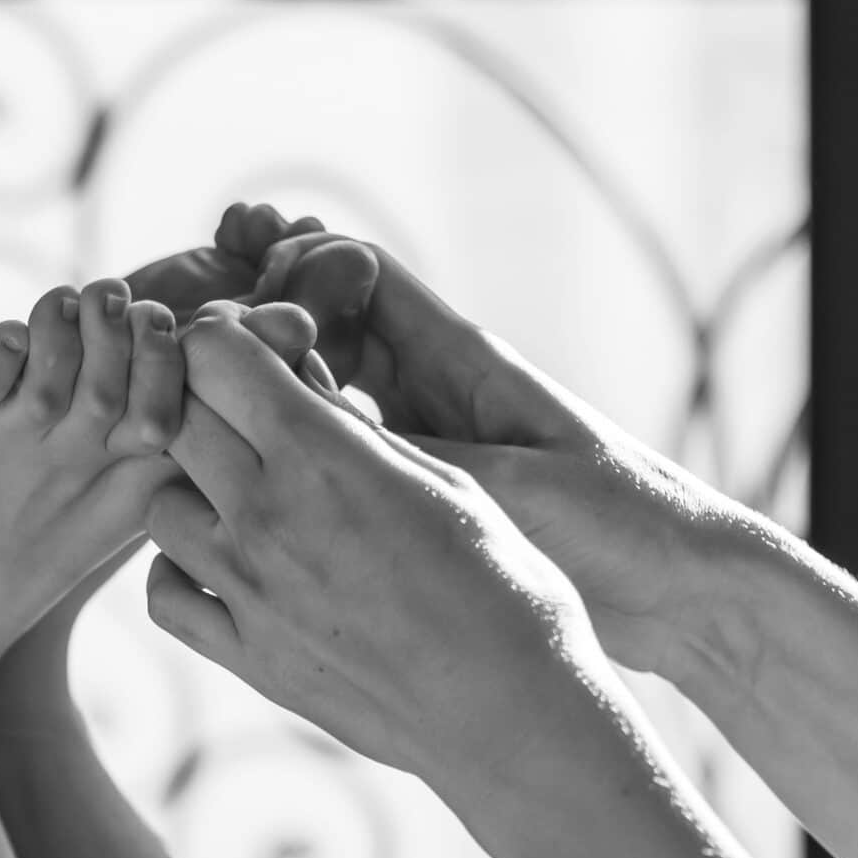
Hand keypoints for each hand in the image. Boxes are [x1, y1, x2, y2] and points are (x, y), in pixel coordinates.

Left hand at [142, 303, 612, 789]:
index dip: (230, 338)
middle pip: (174, 420)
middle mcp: (266, 518)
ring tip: (244, 499)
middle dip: (203, 403)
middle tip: (247, 419)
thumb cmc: (504, 585)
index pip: (214, 352)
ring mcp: (248, 593)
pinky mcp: (248, 659)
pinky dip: (181, 573)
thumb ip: (356, 432)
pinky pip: (166, 598)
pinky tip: (227, 569)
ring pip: (157, 508)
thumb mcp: (446, 479)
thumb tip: (298, 386)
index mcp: (323, 457)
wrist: (510, 712)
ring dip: (190, 490)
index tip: (265, 355)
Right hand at [221, 204, 786, 683]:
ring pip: (316, 396)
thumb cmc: (614, 524)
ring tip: (185, 406)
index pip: (358, 272)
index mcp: (460, 357)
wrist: (677, 589)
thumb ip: (407, 452)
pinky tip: (231, 489)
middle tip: (180, 331)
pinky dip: (286, 465)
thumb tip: (302, 423)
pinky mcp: (416, 500)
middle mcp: (431, 390)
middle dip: (253, 320)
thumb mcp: (504, 482)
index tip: (240, 290)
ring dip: (259, 395)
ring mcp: (418, 444)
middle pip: (319, 327)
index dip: (294, 268)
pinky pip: (336, 465)